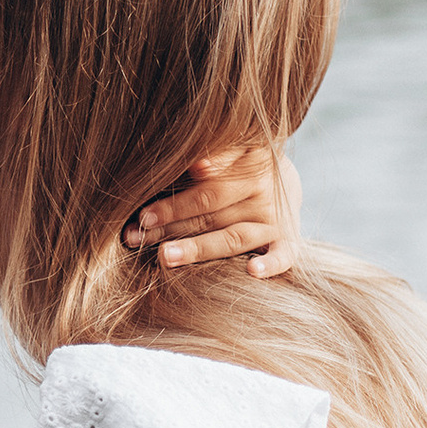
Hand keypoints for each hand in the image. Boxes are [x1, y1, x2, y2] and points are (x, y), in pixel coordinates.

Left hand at [122, 143, 302, 274]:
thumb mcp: (217, 155)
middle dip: (170, 221)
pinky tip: (252, 272)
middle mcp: (260, 187)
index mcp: (242, 158)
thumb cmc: (228, 170)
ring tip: (165, 256)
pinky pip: (282, 255)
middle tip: (138, 232)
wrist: (281, 181)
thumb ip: (192, 163)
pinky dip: (270, 264)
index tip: (144, 210)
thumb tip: (166, 164)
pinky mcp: (288, 241)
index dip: (173, 196)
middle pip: (210, 206)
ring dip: (197, 247)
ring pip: (232, 235)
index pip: (202, 179)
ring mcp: (274, 217)